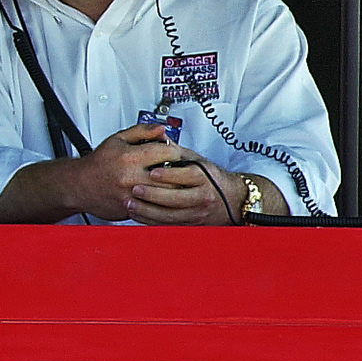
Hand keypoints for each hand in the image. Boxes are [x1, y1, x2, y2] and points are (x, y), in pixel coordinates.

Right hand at [66, 124, 181, 221]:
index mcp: (130, 157)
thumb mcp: (117, 140)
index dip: (175, 152)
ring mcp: (132, 195)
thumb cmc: (97, 164)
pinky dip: (161, 202)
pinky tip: (160, 196)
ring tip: (172, 183)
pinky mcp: (132, 209)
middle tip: (178, 170)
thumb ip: (141, 132)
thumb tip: (161, 130)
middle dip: (178, 172)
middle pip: (172, 176)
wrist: (78, 185)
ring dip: (173, 189)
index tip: (174, 154)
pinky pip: (155, 207)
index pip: (167, 153)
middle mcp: (131, 177)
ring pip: (166, 195)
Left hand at [129, 147, 246, 224]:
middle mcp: (202, 196)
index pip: (188, 176)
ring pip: (171, 215)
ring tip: (130, 203)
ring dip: (148, 211)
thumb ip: (175, 151)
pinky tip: (136, 214)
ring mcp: (196, 212)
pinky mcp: (190, 224)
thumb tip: (157, 136)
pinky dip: (151, 220)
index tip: (151, 172)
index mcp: (204, 178)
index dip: (169, 175)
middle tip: (134, 189)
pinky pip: (168, 225)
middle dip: (154, 195)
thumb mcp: (196, 160)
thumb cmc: (210, 177)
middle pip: (178, 198)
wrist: (231, 199)